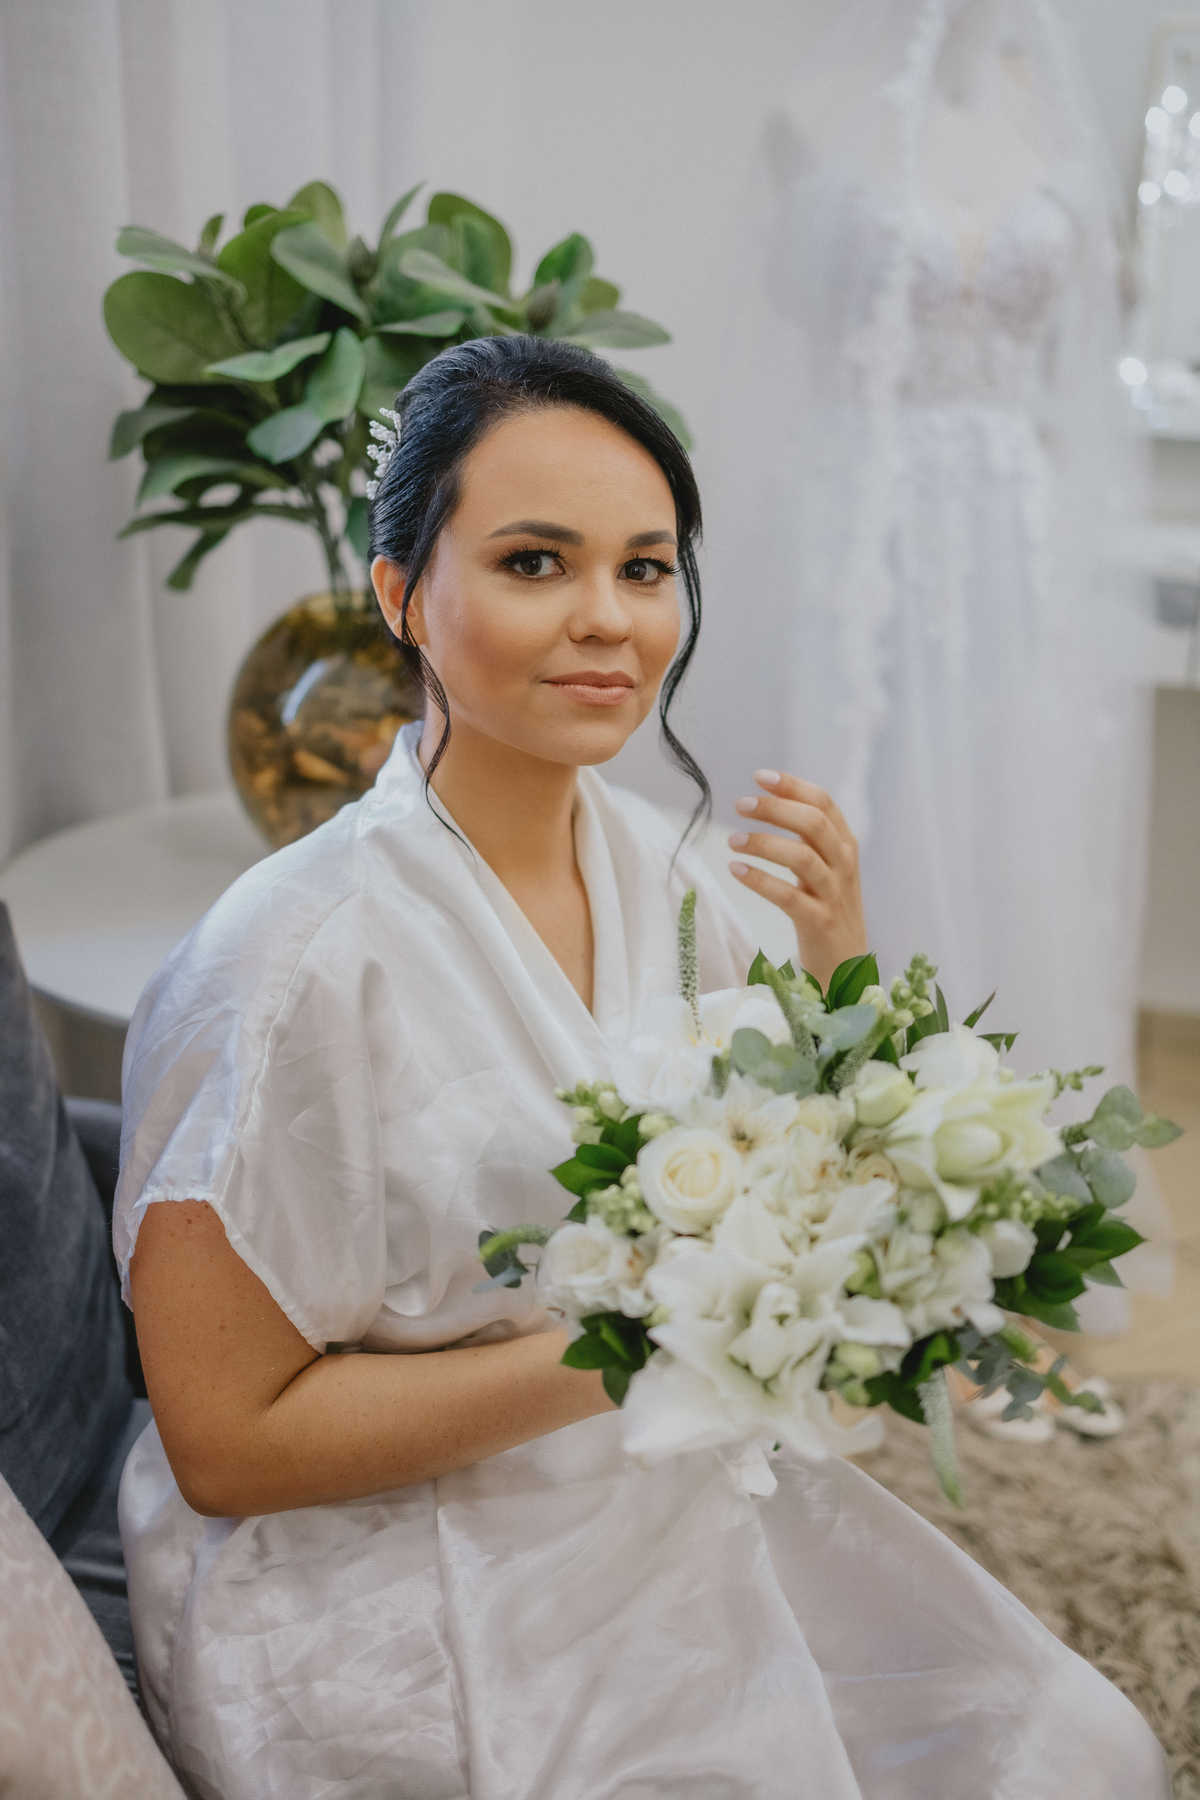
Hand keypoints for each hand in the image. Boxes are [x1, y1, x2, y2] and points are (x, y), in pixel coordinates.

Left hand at [727, 770, 867, 989]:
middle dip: (775, 809)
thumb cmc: (829, 915)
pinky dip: (759, 880)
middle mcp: (844, 867)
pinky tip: (736, 870)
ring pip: (802, 857)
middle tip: (741, 805)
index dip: (792, 786)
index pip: (824, 804)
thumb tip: (777, 804)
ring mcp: (835, 895)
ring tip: (732, 840)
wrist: (848, 970)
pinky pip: (788, 896)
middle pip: (813, 823)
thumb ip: (811, 841)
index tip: (760, 776)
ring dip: (763, 843)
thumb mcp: (827, 872)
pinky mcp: (820, 923)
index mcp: (846, 848)